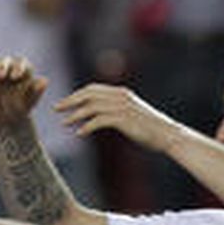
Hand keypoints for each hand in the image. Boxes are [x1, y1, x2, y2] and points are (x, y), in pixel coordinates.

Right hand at [0, 57, 47, 129]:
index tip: (16, 77)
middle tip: (0, 77)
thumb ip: (36, 92)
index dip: (19, 68)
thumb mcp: (30, 103)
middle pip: (5, 62)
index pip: (21, 64)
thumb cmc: (22, 108)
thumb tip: (44, 80)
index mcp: (22, 71)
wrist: (7, 119)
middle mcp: (7, 68)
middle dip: (2, 68)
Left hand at [54, 84, 182, 153]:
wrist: (168, 135)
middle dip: (70, 101)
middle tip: (56, 109)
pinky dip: (86, 126)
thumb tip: (101, 116)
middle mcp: (120, 96)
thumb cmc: (151, 129)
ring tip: (64, 124)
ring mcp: (121, 107)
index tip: (64, 103)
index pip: (92, 89)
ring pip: (90, 107)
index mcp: (121, 93)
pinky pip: (98, 120)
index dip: (76, 95)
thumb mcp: (132, 115)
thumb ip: (117, 111)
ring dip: (75, 115)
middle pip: (88, 94)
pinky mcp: (123, 119)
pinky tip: (79, 134)